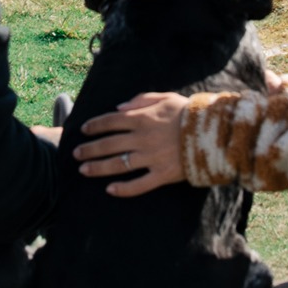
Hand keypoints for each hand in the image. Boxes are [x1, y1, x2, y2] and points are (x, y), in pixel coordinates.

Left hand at [73, 93, 191, 194]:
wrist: (213, 132)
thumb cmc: (188, 112)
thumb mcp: (165, 97)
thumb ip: (141, 99)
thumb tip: (118, 107)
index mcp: (141, 118)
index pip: (110, 122)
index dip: (94, 126)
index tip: (84, 130)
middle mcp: (141, 139)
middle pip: (108, 144)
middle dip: (89, 149)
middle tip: (75, 153)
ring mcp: (151, 158)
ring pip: (118, 164)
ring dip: (98, 167)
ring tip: (83, 170)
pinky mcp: (162, 174)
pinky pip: (139, 185)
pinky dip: (123, 189)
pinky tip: (110, 189)